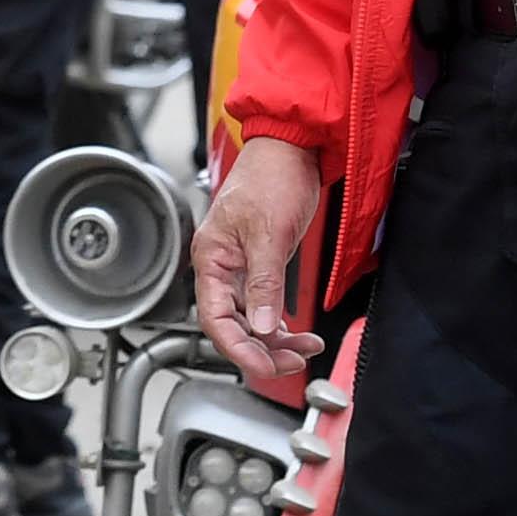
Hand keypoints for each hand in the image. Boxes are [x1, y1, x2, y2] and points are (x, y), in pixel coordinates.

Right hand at [191, 137, 327, 396]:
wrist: (291, 149)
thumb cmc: (272, 177)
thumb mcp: (270, 233)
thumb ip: (264, 282)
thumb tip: (264, 327)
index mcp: (211, 257)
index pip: (215, 319)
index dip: (239, 348)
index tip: (266, 366)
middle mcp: (221, 266)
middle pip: (233, 325)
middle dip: (263, 349)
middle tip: (293, 362)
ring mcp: (240, 266)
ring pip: (251, 320)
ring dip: (276, 340)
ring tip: (305, 350)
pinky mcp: (260, 264)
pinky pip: (264, 306)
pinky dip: (282, 323)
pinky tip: (300, 333)